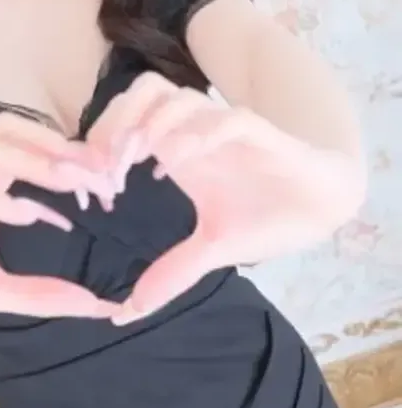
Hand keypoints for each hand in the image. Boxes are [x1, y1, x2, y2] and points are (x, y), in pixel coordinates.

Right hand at [0, 113, 118, 339]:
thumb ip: (41, 294)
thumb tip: (98, 306)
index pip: (27, 148)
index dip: (70, 158)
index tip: (110, 185)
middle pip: (11, 129)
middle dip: (59, 146)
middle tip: (102, 175)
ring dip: (38, 162)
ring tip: (76, 186)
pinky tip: (31, 217)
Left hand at [87, 72, 364, 325]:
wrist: (321, 207)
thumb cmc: (264, 218)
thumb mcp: (210, 249)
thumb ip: (170, 274)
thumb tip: (126, 314)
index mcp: (176, 150)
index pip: (126, 119)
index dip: (100, 140)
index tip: (86, 180)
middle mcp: (195, 132)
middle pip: (142, 93)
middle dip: (114, 122)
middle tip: (101, 165)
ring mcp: (224, 128)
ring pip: (178, 96)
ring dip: (149, 123)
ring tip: (132, 160)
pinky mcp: (260, 134)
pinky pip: (226, 118)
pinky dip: (198, 134)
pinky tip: (177, 162)